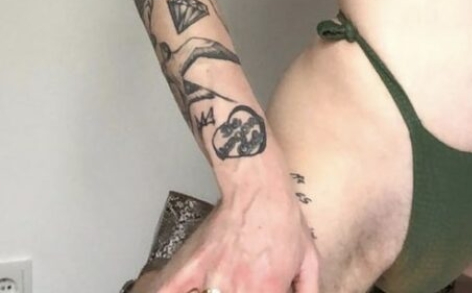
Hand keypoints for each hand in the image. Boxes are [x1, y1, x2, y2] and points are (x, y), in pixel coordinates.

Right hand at [139, 183, 318, 292]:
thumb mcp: (307, 258)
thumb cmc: (283, 220)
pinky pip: (171, 289)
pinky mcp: (194, 266)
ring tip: (220, 285)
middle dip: (239, 291)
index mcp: (267, 291)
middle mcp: (238, 290)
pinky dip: (167, 292)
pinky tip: (164, 292)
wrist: (259, 189)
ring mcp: (213, 279)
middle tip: (240, 282)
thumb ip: (308, 290)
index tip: (260, 290)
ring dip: (211, 292)